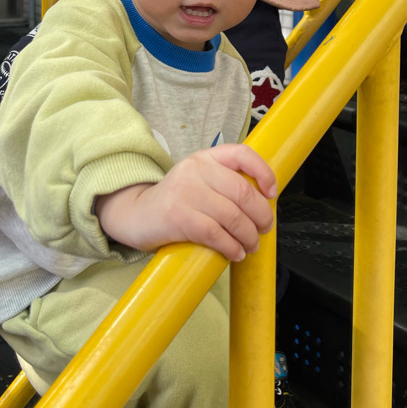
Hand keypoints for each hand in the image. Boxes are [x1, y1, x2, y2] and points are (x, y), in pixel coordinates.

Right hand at [95, 143, 277, 261]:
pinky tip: (235, 253)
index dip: (264, 172)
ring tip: (251, 246)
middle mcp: (196, 169)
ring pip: (233, 216)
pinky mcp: (178, 216)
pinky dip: (231, 247)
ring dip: (249, 236)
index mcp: (205, 157)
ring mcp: (186, 192)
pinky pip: (215, 233)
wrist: (134, 214)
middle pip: (243, 192)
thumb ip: (223, 181)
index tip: (272, 193)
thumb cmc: (174, 201)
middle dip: (261, 215)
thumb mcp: (197, 179)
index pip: (242, 154)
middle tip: (264, 229)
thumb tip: (263, 201)